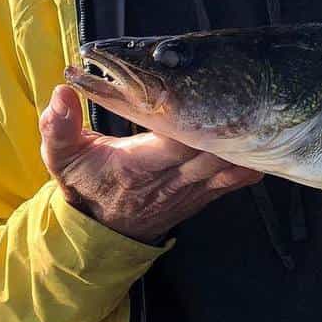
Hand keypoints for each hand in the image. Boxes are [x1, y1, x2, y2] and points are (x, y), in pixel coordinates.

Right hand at [39, 84, 262, 243]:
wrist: (102, 231)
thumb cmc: (85, 184)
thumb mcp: (61, 157)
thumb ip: (58, 127)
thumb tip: (62, 93)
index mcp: (138, 166)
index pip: (174, 143)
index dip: (191, 120)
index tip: (200, 91)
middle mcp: (172, 180)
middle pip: (212, 151)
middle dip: (227, 123)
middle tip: (241, 90)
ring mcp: (193, 190)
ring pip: (231, 165)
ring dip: (246, 139)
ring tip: (257, 107)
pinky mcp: (206, 194)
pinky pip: (238, 178)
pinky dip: (253, 158)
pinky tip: (263, 133)